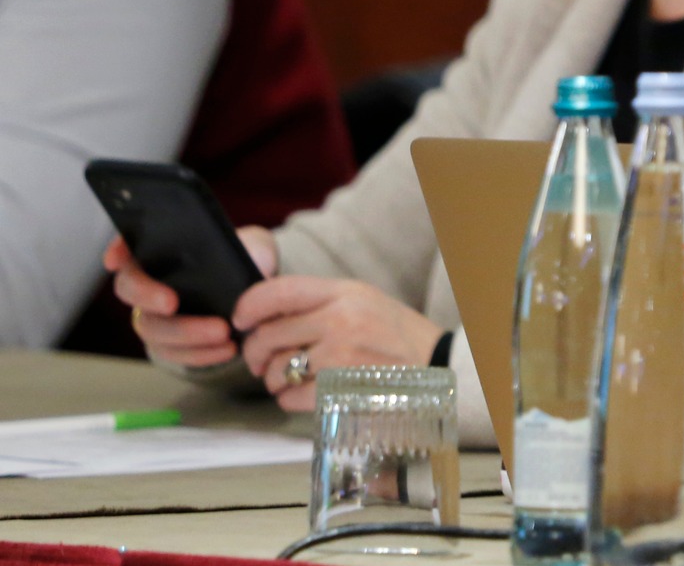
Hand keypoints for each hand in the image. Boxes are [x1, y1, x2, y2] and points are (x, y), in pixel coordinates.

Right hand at [107, 225, 278, 370]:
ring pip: (152, 329)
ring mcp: (154, 316)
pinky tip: (228, 350)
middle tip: (172, 304)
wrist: (256, 295)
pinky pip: (174, 354)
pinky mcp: (168, 344)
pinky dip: (200, 355)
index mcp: (165, 251)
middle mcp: (149, 283)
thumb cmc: (247, 261)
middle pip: (129, 289)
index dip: (117, 250)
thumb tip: (252, 260)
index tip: (115, 260)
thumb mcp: (255, 246)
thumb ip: (254, 247)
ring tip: (222, 332)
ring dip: (184, 333)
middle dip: (147, 296)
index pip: (129, 244)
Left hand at [237, 278, 445, 411]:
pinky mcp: (340, 391)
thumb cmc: (394, 333)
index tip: (241, 320)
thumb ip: (318, 302)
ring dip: (273, 379)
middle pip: (269, 335)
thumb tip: (263, 314)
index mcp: (344, 293)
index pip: (279, 291)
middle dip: (254, 353)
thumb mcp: (362, 301)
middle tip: (260, 362)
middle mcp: (340, 321)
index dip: (249, 306)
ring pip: (276, 370)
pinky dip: (288, 400)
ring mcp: (340, 357)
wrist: (435, 364)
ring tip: (287, 379)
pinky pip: (290, 398)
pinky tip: (302, 394)